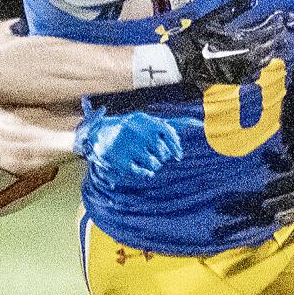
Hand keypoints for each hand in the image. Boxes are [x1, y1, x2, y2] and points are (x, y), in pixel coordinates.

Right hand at [73, 103, 203, 187]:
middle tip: (154, 156)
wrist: (97, 133)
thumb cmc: (129, 127)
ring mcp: (129, 147)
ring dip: (154, 166)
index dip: (175, 147)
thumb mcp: (147, 121)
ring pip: (154, 164)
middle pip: (163, 152)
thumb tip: (197, 124)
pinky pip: (141, 173)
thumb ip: (169, 124)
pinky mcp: (121, 161)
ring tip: (147, 162)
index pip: (169, 133)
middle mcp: (138, 132)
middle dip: (162, 157)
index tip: (178, 156)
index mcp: (146, 120)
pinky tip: (147, 172)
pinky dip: (146, 174)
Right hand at [166, 0, 293, 86]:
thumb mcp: (213, 19)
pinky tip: (258, 57)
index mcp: (241, 41)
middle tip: (281, 27)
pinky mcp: (237, 79)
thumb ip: (235, 8)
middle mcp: (246, 58)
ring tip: (273, 40)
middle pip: (270, 46)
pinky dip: (260, 64)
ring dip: (271, 49)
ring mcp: (242, 71)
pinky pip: (257, 73)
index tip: (281, 17)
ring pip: (266, 60)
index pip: (268, 31)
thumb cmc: (195, 38)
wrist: (181, 62)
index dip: (276, 24)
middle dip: (277, 36)